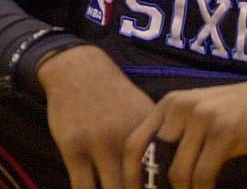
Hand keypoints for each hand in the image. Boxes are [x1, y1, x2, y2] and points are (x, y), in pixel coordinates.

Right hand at [38, 46, 154, 188]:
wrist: (79, 70)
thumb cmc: (114, 96)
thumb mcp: (143, 113)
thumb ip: (157, 143)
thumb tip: (173, 172)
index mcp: (151, 132)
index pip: (165, 176)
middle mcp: (128, 139)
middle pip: (139, 188)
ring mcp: (99, 144)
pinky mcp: (73, 148)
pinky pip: (83, 188)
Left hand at [122, 74, 246, 188]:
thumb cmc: (238, 113)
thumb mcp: (200, 117)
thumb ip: (179, 138)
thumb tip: (157, 178)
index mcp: (168, 105)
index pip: (133, 144)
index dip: (128, 176)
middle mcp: (179, 107)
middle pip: (152, 161)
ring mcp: (202, 118)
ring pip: (177, 173)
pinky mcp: (224, 132)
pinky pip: (203, 175)